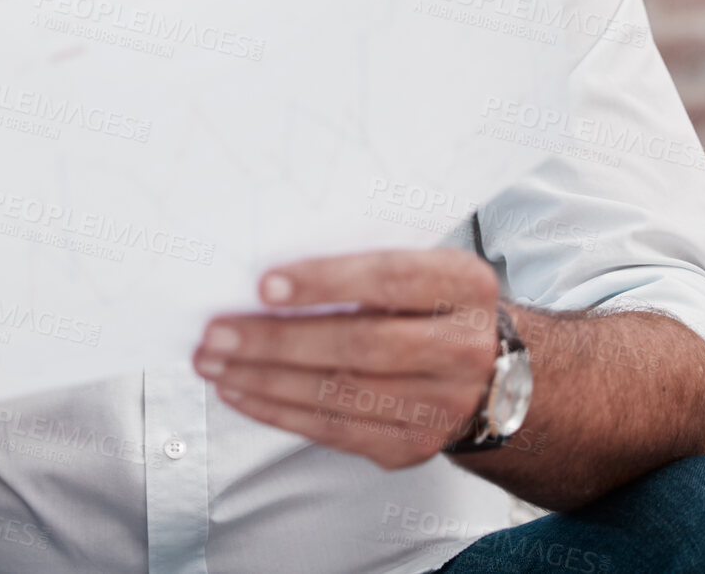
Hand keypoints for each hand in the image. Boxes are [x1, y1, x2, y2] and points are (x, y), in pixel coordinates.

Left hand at [193, 249, 500, 469]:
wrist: (492, 373)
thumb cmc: (430, 303)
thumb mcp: (423, 266)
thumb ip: (365, 260)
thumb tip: (266, 270)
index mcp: (464, 286)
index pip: (391, 280)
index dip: (326, 282)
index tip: (264, 285)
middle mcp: (463, 348)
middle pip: (359, 346)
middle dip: (277, 340)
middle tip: (216, 333)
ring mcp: (441, 405)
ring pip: (340, 394)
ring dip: (263, 379)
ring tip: (211, 362)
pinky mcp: (412, 444)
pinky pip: (334, 431)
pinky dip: (277, 411)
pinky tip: (238, 391)